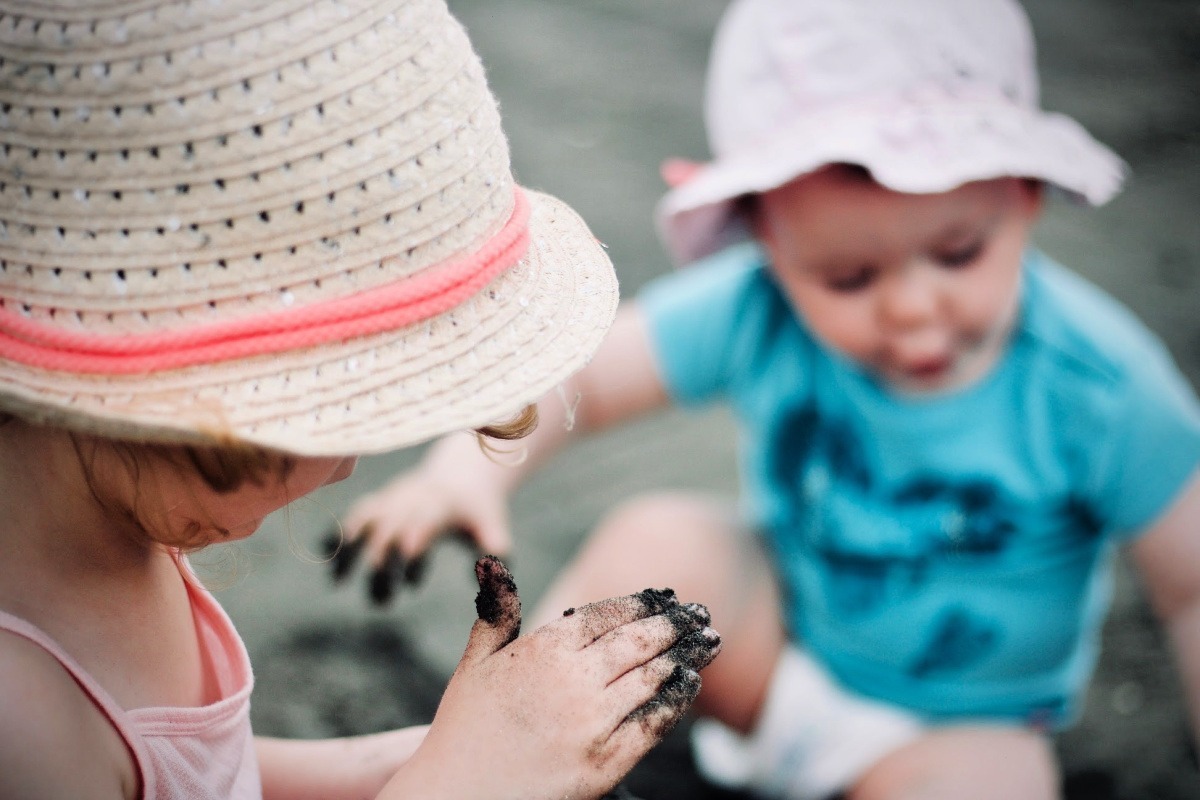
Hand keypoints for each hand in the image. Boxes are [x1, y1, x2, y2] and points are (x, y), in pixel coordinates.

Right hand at [325, 458, 511, 604]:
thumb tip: (494, 574)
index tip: (408, 581)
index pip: (424, 524)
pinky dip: (338, 530)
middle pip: (390, 528)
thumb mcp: (493, 524)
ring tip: (338, 582)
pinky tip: (325, 553)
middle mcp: (412, 499)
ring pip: (364, 519)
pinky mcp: (379, 500)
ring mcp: (392, 498)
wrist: (461, 474)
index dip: (413, 545)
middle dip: (382, 565)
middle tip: (383, 603)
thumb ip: (494, 547)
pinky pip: (354, 514)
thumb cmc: (478, 509)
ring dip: (349, 548)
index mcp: (441, 505)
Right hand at [383, 556, 721, 799]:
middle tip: (700, 613)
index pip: (607, 614)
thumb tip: (492, 560)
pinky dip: (677, 699)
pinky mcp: (607, 762)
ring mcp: (593, 722)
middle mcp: (574, 680)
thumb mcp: (475, 663)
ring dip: (686, 655)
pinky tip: (691, 683)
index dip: (642, 603)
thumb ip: (497, 612)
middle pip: (639, 641)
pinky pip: (654, 723)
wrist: (459, 797)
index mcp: (544, 649)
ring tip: (709, 640)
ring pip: (653, 677)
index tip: (665, 597)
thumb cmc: (464, 728)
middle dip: (674, 624)